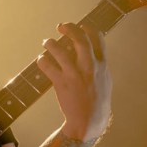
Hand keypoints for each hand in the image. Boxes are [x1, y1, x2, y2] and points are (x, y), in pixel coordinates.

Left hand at [37, 22, 111, 140]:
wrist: (89, 121)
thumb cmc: (98, 100)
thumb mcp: (105, 79)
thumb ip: (99, 64)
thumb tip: (93, 48)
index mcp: (102, 65)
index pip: (97, 38)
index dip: (88, 29)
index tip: (81, 25)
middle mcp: (89, 67)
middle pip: (79, 40)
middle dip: (70, 29)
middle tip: (61, 26)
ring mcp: (74, 75)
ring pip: (60, 51)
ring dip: (50, 43)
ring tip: (46, 42)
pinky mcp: (61, 83)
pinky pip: (48, 66)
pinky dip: (42, 60)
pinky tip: (41, 60)